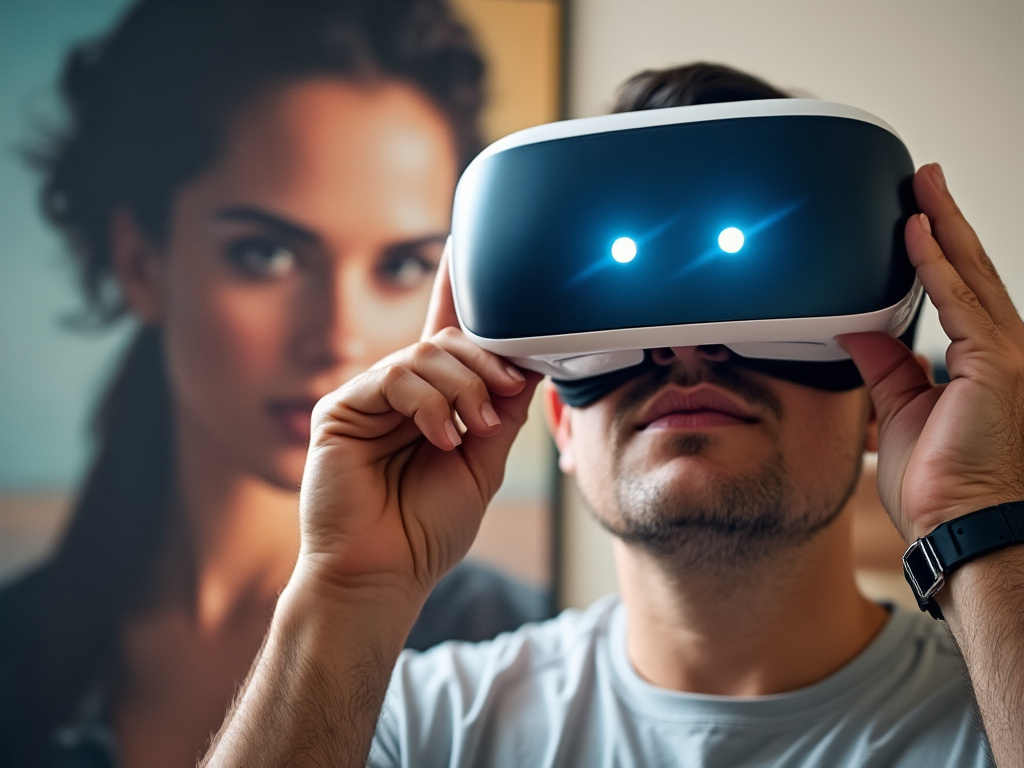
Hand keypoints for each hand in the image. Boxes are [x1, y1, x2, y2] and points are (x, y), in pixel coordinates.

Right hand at [296, 245, 540, 603]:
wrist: (383, 576)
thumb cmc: (427, 528)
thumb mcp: (482, 465)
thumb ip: (500, 414)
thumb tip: (526, 366)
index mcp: (431, 402)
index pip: (448, 336)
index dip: (459, 292)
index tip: (471, 249)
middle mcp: (398, 393)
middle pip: (446, 341)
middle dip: (486, 363)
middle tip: (503, 400)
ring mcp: (367, 398)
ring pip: (423, 355)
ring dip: (463, 387)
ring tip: (473, 430)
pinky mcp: (340, 409)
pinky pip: (393, 378)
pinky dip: (428, 404)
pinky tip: (440, 437)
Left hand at [840, 163, 1023, 542]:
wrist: (961, 527)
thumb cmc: (940, 482)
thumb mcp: (901, 409)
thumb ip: (884, 366)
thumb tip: (854, 329)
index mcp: (981, 360)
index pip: (959, 290)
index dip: (939, 250)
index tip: (916, 216)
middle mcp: (1002, 349)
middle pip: (969, 269)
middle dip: (945, 220)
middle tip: (922, 178)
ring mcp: (1005, 354)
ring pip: (970, 274)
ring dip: (943, 226)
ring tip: (921, 186)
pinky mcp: (996, 364)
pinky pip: (959, 303)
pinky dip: (935, 266)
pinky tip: (915, 232)